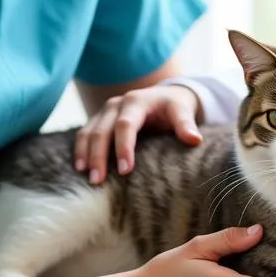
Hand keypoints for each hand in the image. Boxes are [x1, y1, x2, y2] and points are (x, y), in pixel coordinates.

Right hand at [74, 84, 202, 183]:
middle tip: (98, 180)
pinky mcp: (99, 119)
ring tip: (88, 177)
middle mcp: (117, 104)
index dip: (123, 147)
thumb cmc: (174, 107)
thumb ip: (186, 124)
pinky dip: (81, 150)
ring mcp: (105, 111)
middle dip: (99, 156)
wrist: (164, 96)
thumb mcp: (182, 111)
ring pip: (88, 132)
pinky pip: (84, 134)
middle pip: (102, 130)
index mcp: (137, 102)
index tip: (125, 170)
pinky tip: (81, 168)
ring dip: (86, 154)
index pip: (125, 125)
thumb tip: (194, 140)